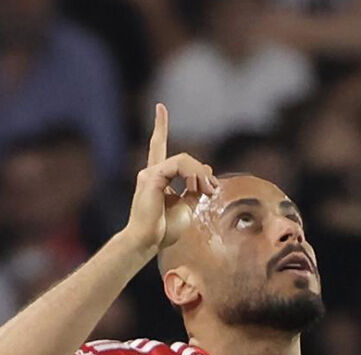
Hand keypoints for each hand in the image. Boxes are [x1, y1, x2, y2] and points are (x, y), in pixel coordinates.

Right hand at [125, 103, 217, 250]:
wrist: (147, 242)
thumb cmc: (165, 229)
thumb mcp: (187, 205)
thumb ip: (195, 187)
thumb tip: (206, 169)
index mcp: (157, 177)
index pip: (158, 146)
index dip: (160, 126)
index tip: (160, 107)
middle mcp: (150, 172)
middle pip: (183, 158)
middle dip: (202, 173)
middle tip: (212, 190)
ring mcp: (149, 174)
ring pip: (183, 160)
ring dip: (200, 175)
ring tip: (207, 191)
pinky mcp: (152, 178)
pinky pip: (178, 166)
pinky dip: (192, 175)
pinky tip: (196, 189)